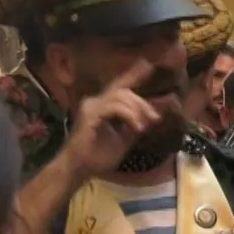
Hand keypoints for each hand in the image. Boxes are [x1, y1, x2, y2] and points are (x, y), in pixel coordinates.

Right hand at [62, 62, 161, 180]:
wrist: (79, 169)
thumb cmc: (98, 157)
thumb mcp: (124, 139)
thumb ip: (137, 125)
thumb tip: (155, 116)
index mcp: (103, 105)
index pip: (119, 86)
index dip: (133, 74)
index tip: (148, 64)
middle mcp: (95, 101)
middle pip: (124, 91)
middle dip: (142, 104)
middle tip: (154, 118)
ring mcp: (91, 106)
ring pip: (121, 96)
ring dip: (137, 111)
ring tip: (142, 127)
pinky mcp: (90, 114)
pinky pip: (114, 107)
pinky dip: (129, 116)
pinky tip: (136, 128)